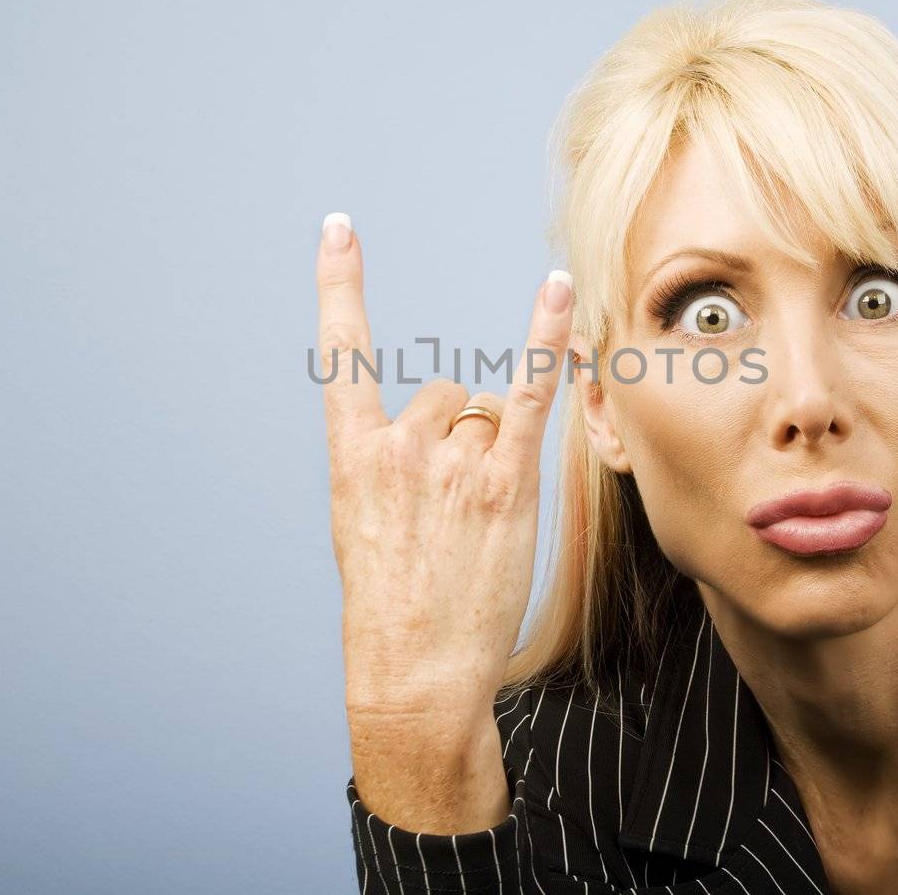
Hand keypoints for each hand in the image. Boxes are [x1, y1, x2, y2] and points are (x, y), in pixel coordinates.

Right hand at [317, 213, 573, 730]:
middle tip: (451, 512)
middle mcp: (400, 446)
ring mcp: (453, 462)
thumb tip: (452, 417)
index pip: (342, 355)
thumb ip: (395, 460)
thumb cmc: (391, 600)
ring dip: (490, 451)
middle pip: (445, 397)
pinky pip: (527, 394)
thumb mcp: (365, 523)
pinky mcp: (505, 481)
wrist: (414, 668)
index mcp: (352, 455)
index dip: (339, 286)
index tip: (339, 228)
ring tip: (476, 520)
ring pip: (484, 415)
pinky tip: (558, 292)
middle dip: (456, 440)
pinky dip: (545, 341)